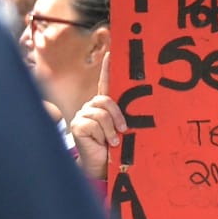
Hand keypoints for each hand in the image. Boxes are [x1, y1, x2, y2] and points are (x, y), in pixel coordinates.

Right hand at [69, 55, 125, 179]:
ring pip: (102, 113)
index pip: (105, 83)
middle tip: (123, 130)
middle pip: (106, 100)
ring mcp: (82, 115)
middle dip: (117, 115)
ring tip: (112, 141)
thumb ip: (124, 117)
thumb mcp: (122, 130)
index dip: (107, 68)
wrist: (101, 166)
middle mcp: (91, 107)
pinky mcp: (77, 124)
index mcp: (103, 106)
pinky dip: (103, 135)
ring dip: (111, 130)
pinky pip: (94, 124)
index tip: (111, 52)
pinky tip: (102, 143)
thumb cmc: (114, 149)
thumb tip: (140, 110)